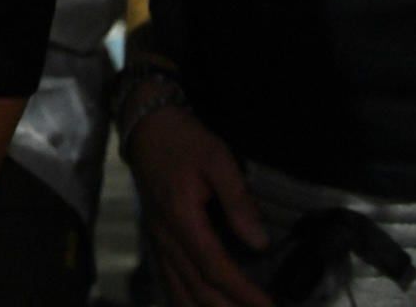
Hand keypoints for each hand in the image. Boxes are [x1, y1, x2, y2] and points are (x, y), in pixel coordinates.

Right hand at [127, 103, 271, 306]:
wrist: (146, 126)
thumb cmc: (184, 139)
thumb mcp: (217, 158)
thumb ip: (237, 200)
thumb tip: (259, 242)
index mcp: (182, 219)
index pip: (215, 269)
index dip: (243, 293)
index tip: (269, 306)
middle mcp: (166, 238)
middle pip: (197, 289)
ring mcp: (158, 241)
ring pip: (179, 291)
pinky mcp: (156, 238)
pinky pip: (168, 281)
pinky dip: (184, 301)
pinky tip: (199, 306)